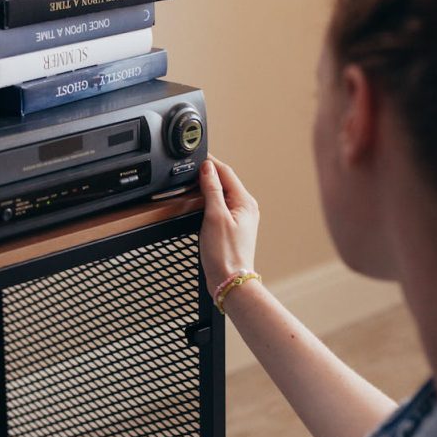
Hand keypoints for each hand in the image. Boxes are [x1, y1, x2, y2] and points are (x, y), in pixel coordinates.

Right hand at [198, 155, 259, 295]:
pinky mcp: (232, 227)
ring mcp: (240, 217)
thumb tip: (207, 168)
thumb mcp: (215, 216)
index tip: (196, 156)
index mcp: (245, 202)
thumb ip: (211, 189)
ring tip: (192, 182)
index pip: (226, 172)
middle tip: (190, 169)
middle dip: (208, 173)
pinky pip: (220, 205)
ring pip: (222, 193)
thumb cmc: (225, 254)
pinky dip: (208, 199)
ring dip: (207, 186)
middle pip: (225, 181)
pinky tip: (199, 202)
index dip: (211, 162)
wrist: (229, 281)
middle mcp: (245, 207)